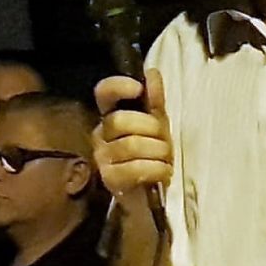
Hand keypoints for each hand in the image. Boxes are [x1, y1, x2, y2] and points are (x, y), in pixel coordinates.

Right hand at [93, 69, 172, 203]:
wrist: (149, 192)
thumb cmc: (151, 154)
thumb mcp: (157, 125)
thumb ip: (154, 101)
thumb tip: (151, 73)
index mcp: (110, 116)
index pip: (103, 93)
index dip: (117, 86)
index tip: (137, 89)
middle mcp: (99, 135)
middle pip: (121, 120)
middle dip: (152, 129)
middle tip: (165, 142)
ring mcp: (101, 158)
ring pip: (131, 145)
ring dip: (158, 152)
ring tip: (166, 159)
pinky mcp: (109, 180)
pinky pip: (136, 168)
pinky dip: (158, 169)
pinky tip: (164, 171)